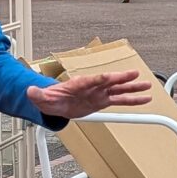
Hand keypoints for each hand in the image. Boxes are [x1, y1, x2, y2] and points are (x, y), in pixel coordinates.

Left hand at [25, 68, 149, 121]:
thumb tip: (29, 91)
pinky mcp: (102, 101)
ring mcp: (99, 93)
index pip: (93, 80)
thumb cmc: (50, 98)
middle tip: (135, 74)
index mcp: (79, 84)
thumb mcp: (41, 98)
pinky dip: (131, 100)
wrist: (55, 103)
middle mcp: (92, 86)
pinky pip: (120, 100)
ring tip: (147, 86)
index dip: (102, 79)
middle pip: (109, 81)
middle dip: (122, 78)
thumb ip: (38, 95)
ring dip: (132, 88)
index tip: (112, 77)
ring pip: (118, 90)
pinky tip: (144, 99)